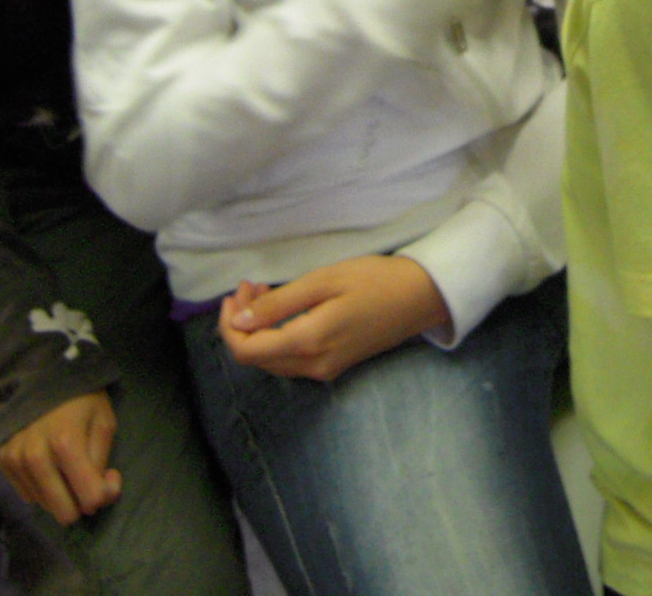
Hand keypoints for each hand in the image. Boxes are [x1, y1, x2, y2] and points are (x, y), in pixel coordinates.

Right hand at [0, 391, 121, 526]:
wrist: (40, 376)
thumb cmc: (80, 399)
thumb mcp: (104, 423)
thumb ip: (102, 463)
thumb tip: (98, 497)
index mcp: (66, 444)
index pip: (90, 498)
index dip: (106, 493)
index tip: (110, 475)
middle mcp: (36, 457)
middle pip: (64, 511)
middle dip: (82, 502)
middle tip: (89, 477)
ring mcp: (15, 461)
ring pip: (45, 505)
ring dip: (62, 495)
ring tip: (69, 468)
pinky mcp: (3, 462)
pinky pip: (27, 494)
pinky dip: (43, 488)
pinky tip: (50, 467)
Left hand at [219, 255, 449, 383]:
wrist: (421, 297)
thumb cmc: (375, 280)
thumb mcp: (324, 280)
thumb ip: (279, 303)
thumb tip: (241, 320)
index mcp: (308, 343)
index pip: (247, 350)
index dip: (230, 325)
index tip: (238, 292)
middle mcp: (313, 366)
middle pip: (256, 359)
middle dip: (242, 324)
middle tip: (251, 286)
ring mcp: (325, 370)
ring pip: (272, 362)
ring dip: (258, 330)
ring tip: (264, 293)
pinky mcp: (334, 366)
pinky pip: (291, 360)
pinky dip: (277, 337)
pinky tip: (284, 311)